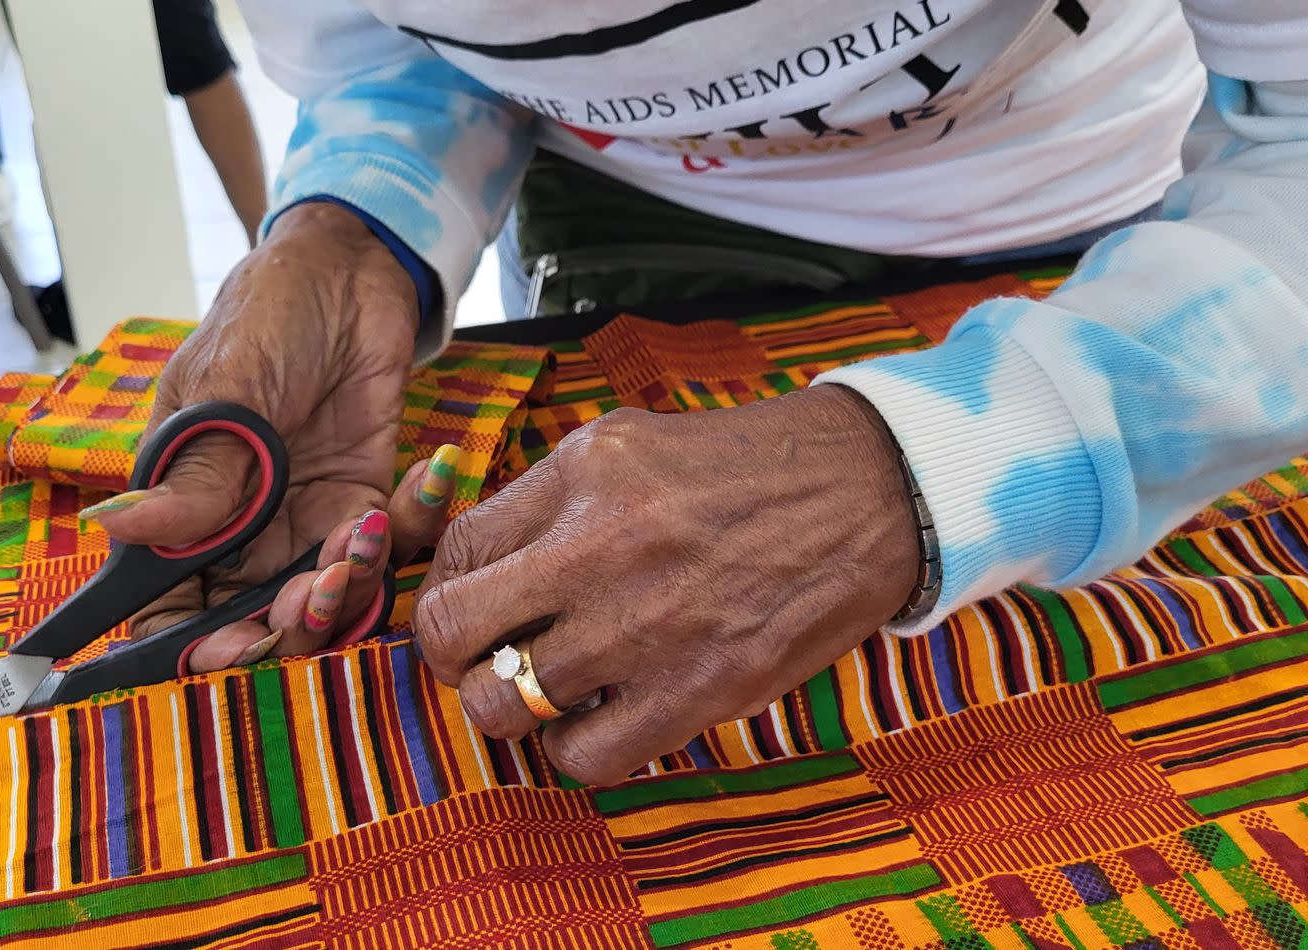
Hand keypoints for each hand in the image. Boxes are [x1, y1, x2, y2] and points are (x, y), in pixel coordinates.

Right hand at [82, 203, 449, 669]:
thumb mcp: (226, 388)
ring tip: (363, 530)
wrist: (348, 270)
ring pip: (329, 597)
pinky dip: (412, 524)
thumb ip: (193, 471)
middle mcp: (244, 530)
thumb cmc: (265, 316)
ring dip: (351, 583)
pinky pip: (395, 544)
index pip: (170, 607)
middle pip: (258, 620)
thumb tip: (118, 526)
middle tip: (319, 590)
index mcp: (182, 510)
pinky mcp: (369, 498)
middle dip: (291, 625)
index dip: (196, 645)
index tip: (235, 646)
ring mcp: (309, 519)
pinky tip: (421, 476)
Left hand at [412, 386, 920, 785]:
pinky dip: (573, 748)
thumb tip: (473, 564)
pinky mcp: (700, 690)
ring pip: (506, 706)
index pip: (453, 550)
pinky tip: (597, 717)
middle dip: (451, 655)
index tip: (467, 607)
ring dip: (509, 706)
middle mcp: (602, 548)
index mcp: (580, 477)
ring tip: (542, 691)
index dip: (443, 588)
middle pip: (452, 631)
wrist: (864, 493)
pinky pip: (585, 757)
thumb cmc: (741, 469)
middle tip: (481, 658)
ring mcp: (649, 626)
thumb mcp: (627, 443)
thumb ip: (543, 499)